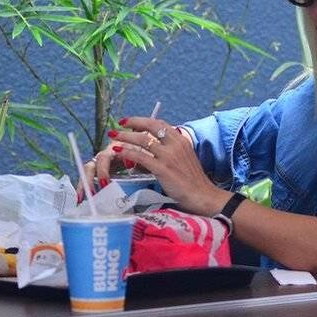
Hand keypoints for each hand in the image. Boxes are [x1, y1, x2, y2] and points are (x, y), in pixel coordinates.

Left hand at [112, 117, 229, 216]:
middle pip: (150, 126)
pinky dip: (127, 152)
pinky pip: (141, 157)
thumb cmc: (193, 181)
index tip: (131, 121)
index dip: (143, 120)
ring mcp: (169, 156)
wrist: (203, 195)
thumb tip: (151, 148)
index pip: (160, 123)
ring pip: (143, 140)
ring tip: (113, 137)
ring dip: (126, 137)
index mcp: (181, 140)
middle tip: (119, 124)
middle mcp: (175, 144)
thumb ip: (170, 151)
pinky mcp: (163, 169)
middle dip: (132, 123)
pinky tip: (118, 152)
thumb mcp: (184, 159)